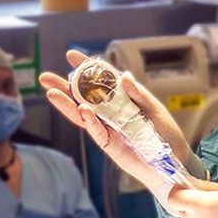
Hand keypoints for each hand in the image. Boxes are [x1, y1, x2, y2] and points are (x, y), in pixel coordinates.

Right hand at [39, 51, 199, 201]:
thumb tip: (124, 76)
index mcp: (122, 99)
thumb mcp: (155, 110)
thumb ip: (140, 95)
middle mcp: (110, 112)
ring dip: (67, 104)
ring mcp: (108, 128)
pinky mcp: (109, 144)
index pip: (101, 80)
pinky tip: (82, 109)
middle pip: (83, 97)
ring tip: (51, 93)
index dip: (86, 68)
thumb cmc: (165, 133)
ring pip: (83, 114)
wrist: (172, 161)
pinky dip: (90, 121)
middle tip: (45, 77)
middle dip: (64, 87)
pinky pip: (97, 131)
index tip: (71, 55)